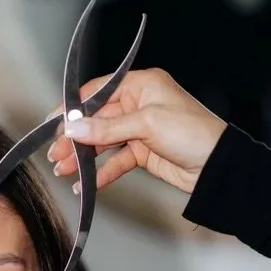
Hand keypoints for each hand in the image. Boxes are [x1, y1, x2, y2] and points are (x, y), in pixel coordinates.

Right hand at [47, 68, 227, 194]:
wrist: (217, 166)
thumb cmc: (192, 132)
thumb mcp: (146, 124)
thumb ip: (107, 127)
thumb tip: (73, 127)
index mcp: (141, 85)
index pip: (97, 91)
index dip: (73, 108)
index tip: (53, 123)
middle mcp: (138, 104)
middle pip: (96, 120)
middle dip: (74, 138)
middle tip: (55, 153)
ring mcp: (140, 129)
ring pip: (103, 142)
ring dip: (83, 157)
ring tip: (64, 170)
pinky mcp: (143, 152)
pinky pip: (115, 161)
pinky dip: (101, 172)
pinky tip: (86, 184)